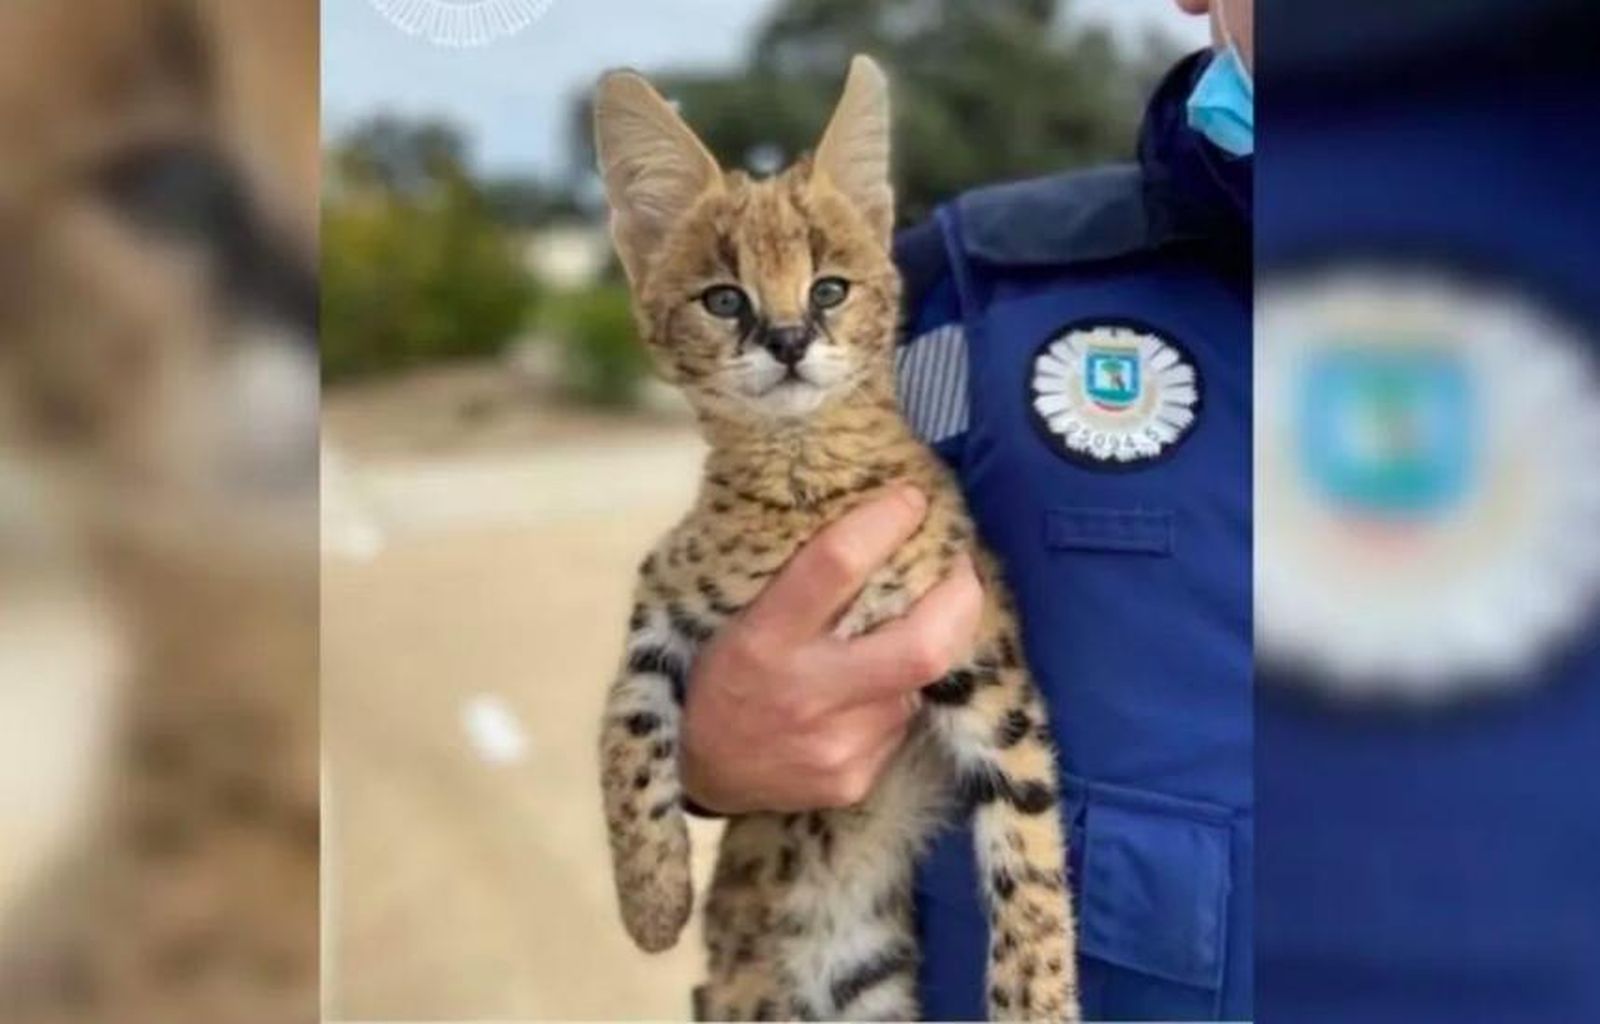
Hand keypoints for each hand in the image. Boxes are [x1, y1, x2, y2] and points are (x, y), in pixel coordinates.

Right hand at [681, 487, 983, 814]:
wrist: (704, 771)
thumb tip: (874, 516)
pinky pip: (904, 723)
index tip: (912, 500)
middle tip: (961, 568)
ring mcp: (837, 744)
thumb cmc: (725, 672)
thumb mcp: (741, 615)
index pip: (836, 565)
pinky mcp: (855, 779)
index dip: (885, 524)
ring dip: (928, 648)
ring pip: (920, 682)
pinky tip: (877, 691)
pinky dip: (902, 695)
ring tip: (912, 627)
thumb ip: (800, 576)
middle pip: (922, 644)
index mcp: (765, 637)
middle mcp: (806, 692)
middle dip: (960, 598)